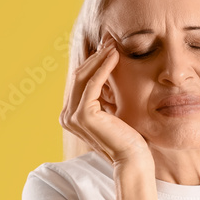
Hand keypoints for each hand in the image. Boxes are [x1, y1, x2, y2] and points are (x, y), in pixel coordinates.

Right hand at [60, 31, 150, 165]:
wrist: (133, 159)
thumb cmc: (128, 139)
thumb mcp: (112, 113)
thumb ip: (103, 98)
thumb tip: (106, 75)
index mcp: (70, 115)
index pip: (80, 82)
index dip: (93, 62)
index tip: (107, 47)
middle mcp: (66, 116)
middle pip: (79, 77)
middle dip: (95, 56)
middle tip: (110, 40)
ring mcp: (72, 116)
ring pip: (84, 78)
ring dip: (100, 59)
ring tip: (113, 44)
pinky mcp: (83, 115)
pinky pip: (93, 84)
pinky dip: (104, 68)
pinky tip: (115, 56)